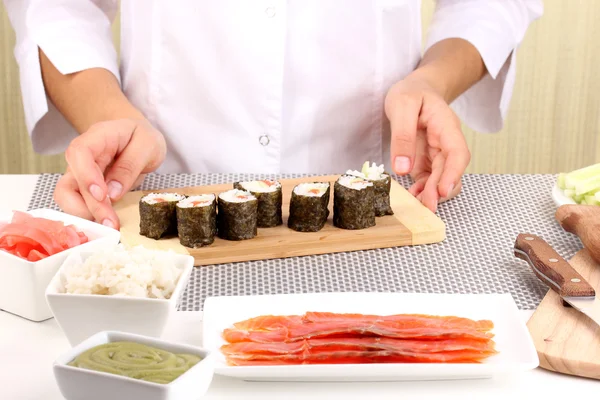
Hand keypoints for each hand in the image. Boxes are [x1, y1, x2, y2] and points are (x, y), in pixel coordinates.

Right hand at [54, 118, 166, 228]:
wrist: (137, 138)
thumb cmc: (142, 137)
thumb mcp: (148, 145)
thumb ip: (130, 165)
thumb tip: (113, 193)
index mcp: (98, 137)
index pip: (80, 152)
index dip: (86, 176)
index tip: (102, 195)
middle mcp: (82, 156)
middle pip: (71, 181)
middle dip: (90, 206)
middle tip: (111, 223)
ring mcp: (80, 173)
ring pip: (67, 197)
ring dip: (85, 215)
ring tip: (109, 225)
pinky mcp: (84, 188)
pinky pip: (78, 204)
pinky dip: (89, 216)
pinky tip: (106, 223)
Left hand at [385, 75, 469, 212]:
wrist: (415, 88)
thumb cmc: (411, 92)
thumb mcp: (402, 105)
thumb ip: (402, 136)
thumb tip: (402, 168)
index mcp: (447, 126)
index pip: (458, 153)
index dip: (453, 173)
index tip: (443, 190)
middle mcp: (446, 142)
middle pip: (450, 170)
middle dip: (440, 190)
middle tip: (427, 206)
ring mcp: (437, 153)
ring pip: (442, 178)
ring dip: (433, 193)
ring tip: (420, 205)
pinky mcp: (425, 160)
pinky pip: (429, 179)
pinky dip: (424, 190)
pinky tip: (414, 196)